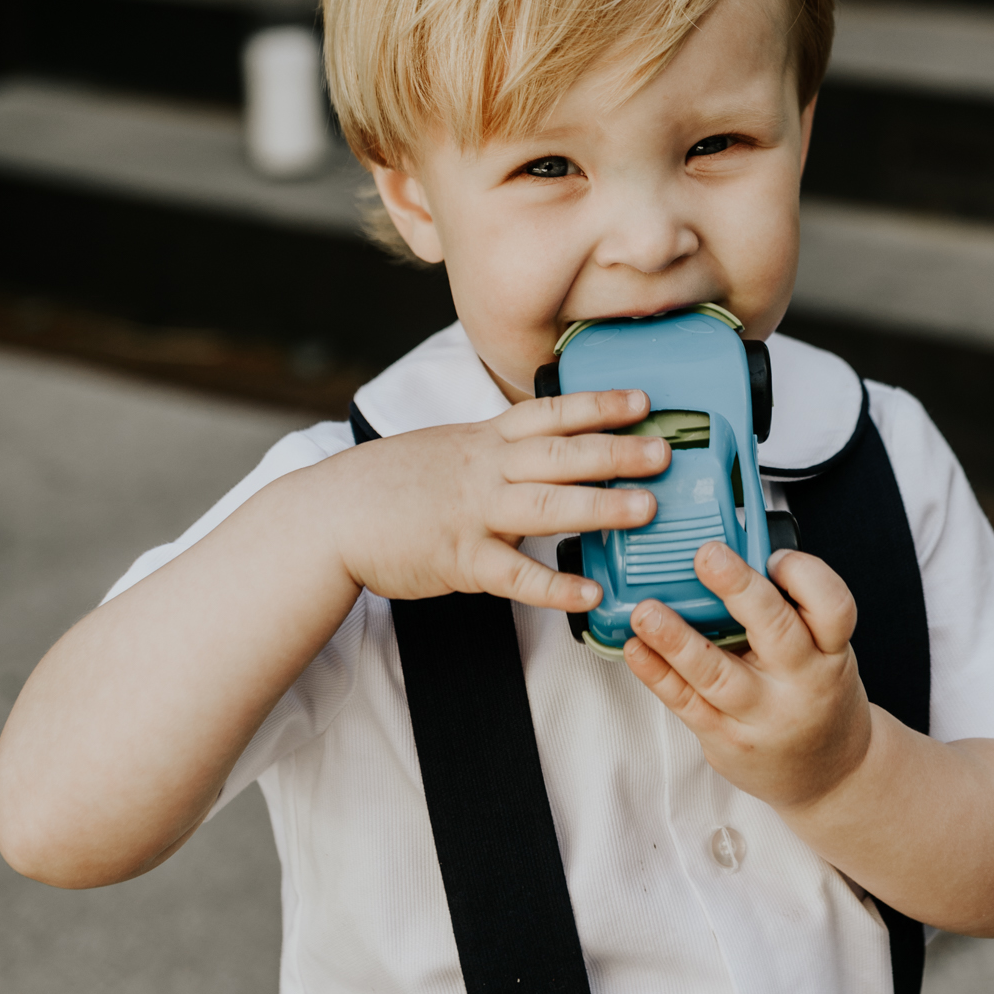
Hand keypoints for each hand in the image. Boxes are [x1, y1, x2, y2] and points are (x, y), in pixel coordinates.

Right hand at [326, 388, 667, 612]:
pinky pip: (514, 575)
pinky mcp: (459, 560)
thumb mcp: (444, 446)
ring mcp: (472, 514)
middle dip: (615, 451)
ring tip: (644, 509)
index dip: (598, 405)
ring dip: (599, 507)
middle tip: (664, 450)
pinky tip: (588, 594)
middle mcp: (484, 470)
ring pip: (546, 506)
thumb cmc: (388, 483)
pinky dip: (553, 586)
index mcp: (483, 440)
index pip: (549, 414)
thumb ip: (493, 448)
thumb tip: (538, 445)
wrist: (329, 516)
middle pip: (560, 455)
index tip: (641, 399)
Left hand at [623, 543, 871, 814]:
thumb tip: (733, 550)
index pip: (832, 607)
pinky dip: (657, 674)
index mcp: (830, 652)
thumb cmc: (818, 696)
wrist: (828, 776)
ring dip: (678, 639)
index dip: (805, 574)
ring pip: (718, 674)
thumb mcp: (824, 651)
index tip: (773, 555)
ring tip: (647, 610)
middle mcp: (801, 683)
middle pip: (777, 631)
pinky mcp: (726, 740)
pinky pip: (686, 702)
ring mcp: (761, 716)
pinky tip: (636, 648)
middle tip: (707, 555)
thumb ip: (790, 609)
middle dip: (740, 590)